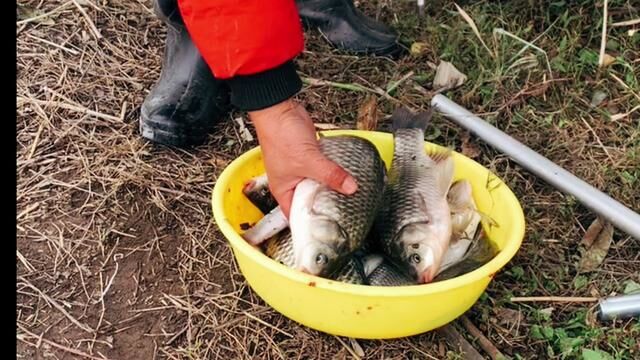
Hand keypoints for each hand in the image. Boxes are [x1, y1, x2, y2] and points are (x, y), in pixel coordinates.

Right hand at [248, 99, 357, 217]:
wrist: (280, 110)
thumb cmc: (280, 137)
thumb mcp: (308, 161)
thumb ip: (330, 175)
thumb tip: (350, 188)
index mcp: (283, 190)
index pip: (296, 215)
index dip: (310, 222)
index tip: (329, 227)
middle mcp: (291, 182)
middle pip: (310, 199)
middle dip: (326, 203)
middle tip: (345, 211)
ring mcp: (300, 168)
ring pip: (318, 183)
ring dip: (331, 186)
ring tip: (348, 196)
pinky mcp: (309, 156)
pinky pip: (323, 168)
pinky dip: (332, 171)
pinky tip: (344, 175)